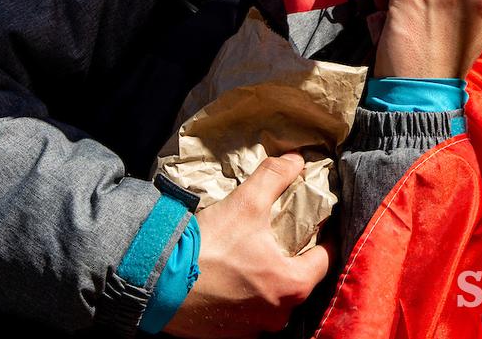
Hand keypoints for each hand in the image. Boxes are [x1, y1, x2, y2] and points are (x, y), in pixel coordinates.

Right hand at [163, 154, 331, 337]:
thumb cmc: (208, 247)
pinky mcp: (227, 335)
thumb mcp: (246, 203)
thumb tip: (296, 161)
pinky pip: (245, 313)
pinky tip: (227, 278)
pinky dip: (241, 296)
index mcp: (292, 285)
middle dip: (291, 259)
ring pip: (271, 299)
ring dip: (265, 279)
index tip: (315, 225)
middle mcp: (278, 314)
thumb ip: (274, 177)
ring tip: (248, 256)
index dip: (321, 238)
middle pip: (297, 280)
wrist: (157, 281)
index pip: (324, 260)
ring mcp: (252, 329)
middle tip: (277, 237)